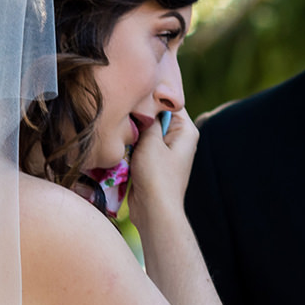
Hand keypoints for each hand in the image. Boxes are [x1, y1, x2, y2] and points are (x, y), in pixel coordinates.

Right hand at [125, 108, 194, 223]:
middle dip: (138, 116)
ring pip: (143, 131)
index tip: (132, 94)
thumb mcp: (150, 141)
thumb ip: (146, 119)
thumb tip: (141, 104)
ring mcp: (165, 151)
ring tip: (119, 131)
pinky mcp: (152, 162)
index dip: (150, 97)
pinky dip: (129, 146)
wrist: (154, 210)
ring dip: (131, 133)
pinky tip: (119, 146)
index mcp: (185, 130)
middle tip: (121, 113)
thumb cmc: (156, 175)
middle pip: (154, 116)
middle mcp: (178, 138)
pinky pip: (139, 146)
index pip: (169, 102)